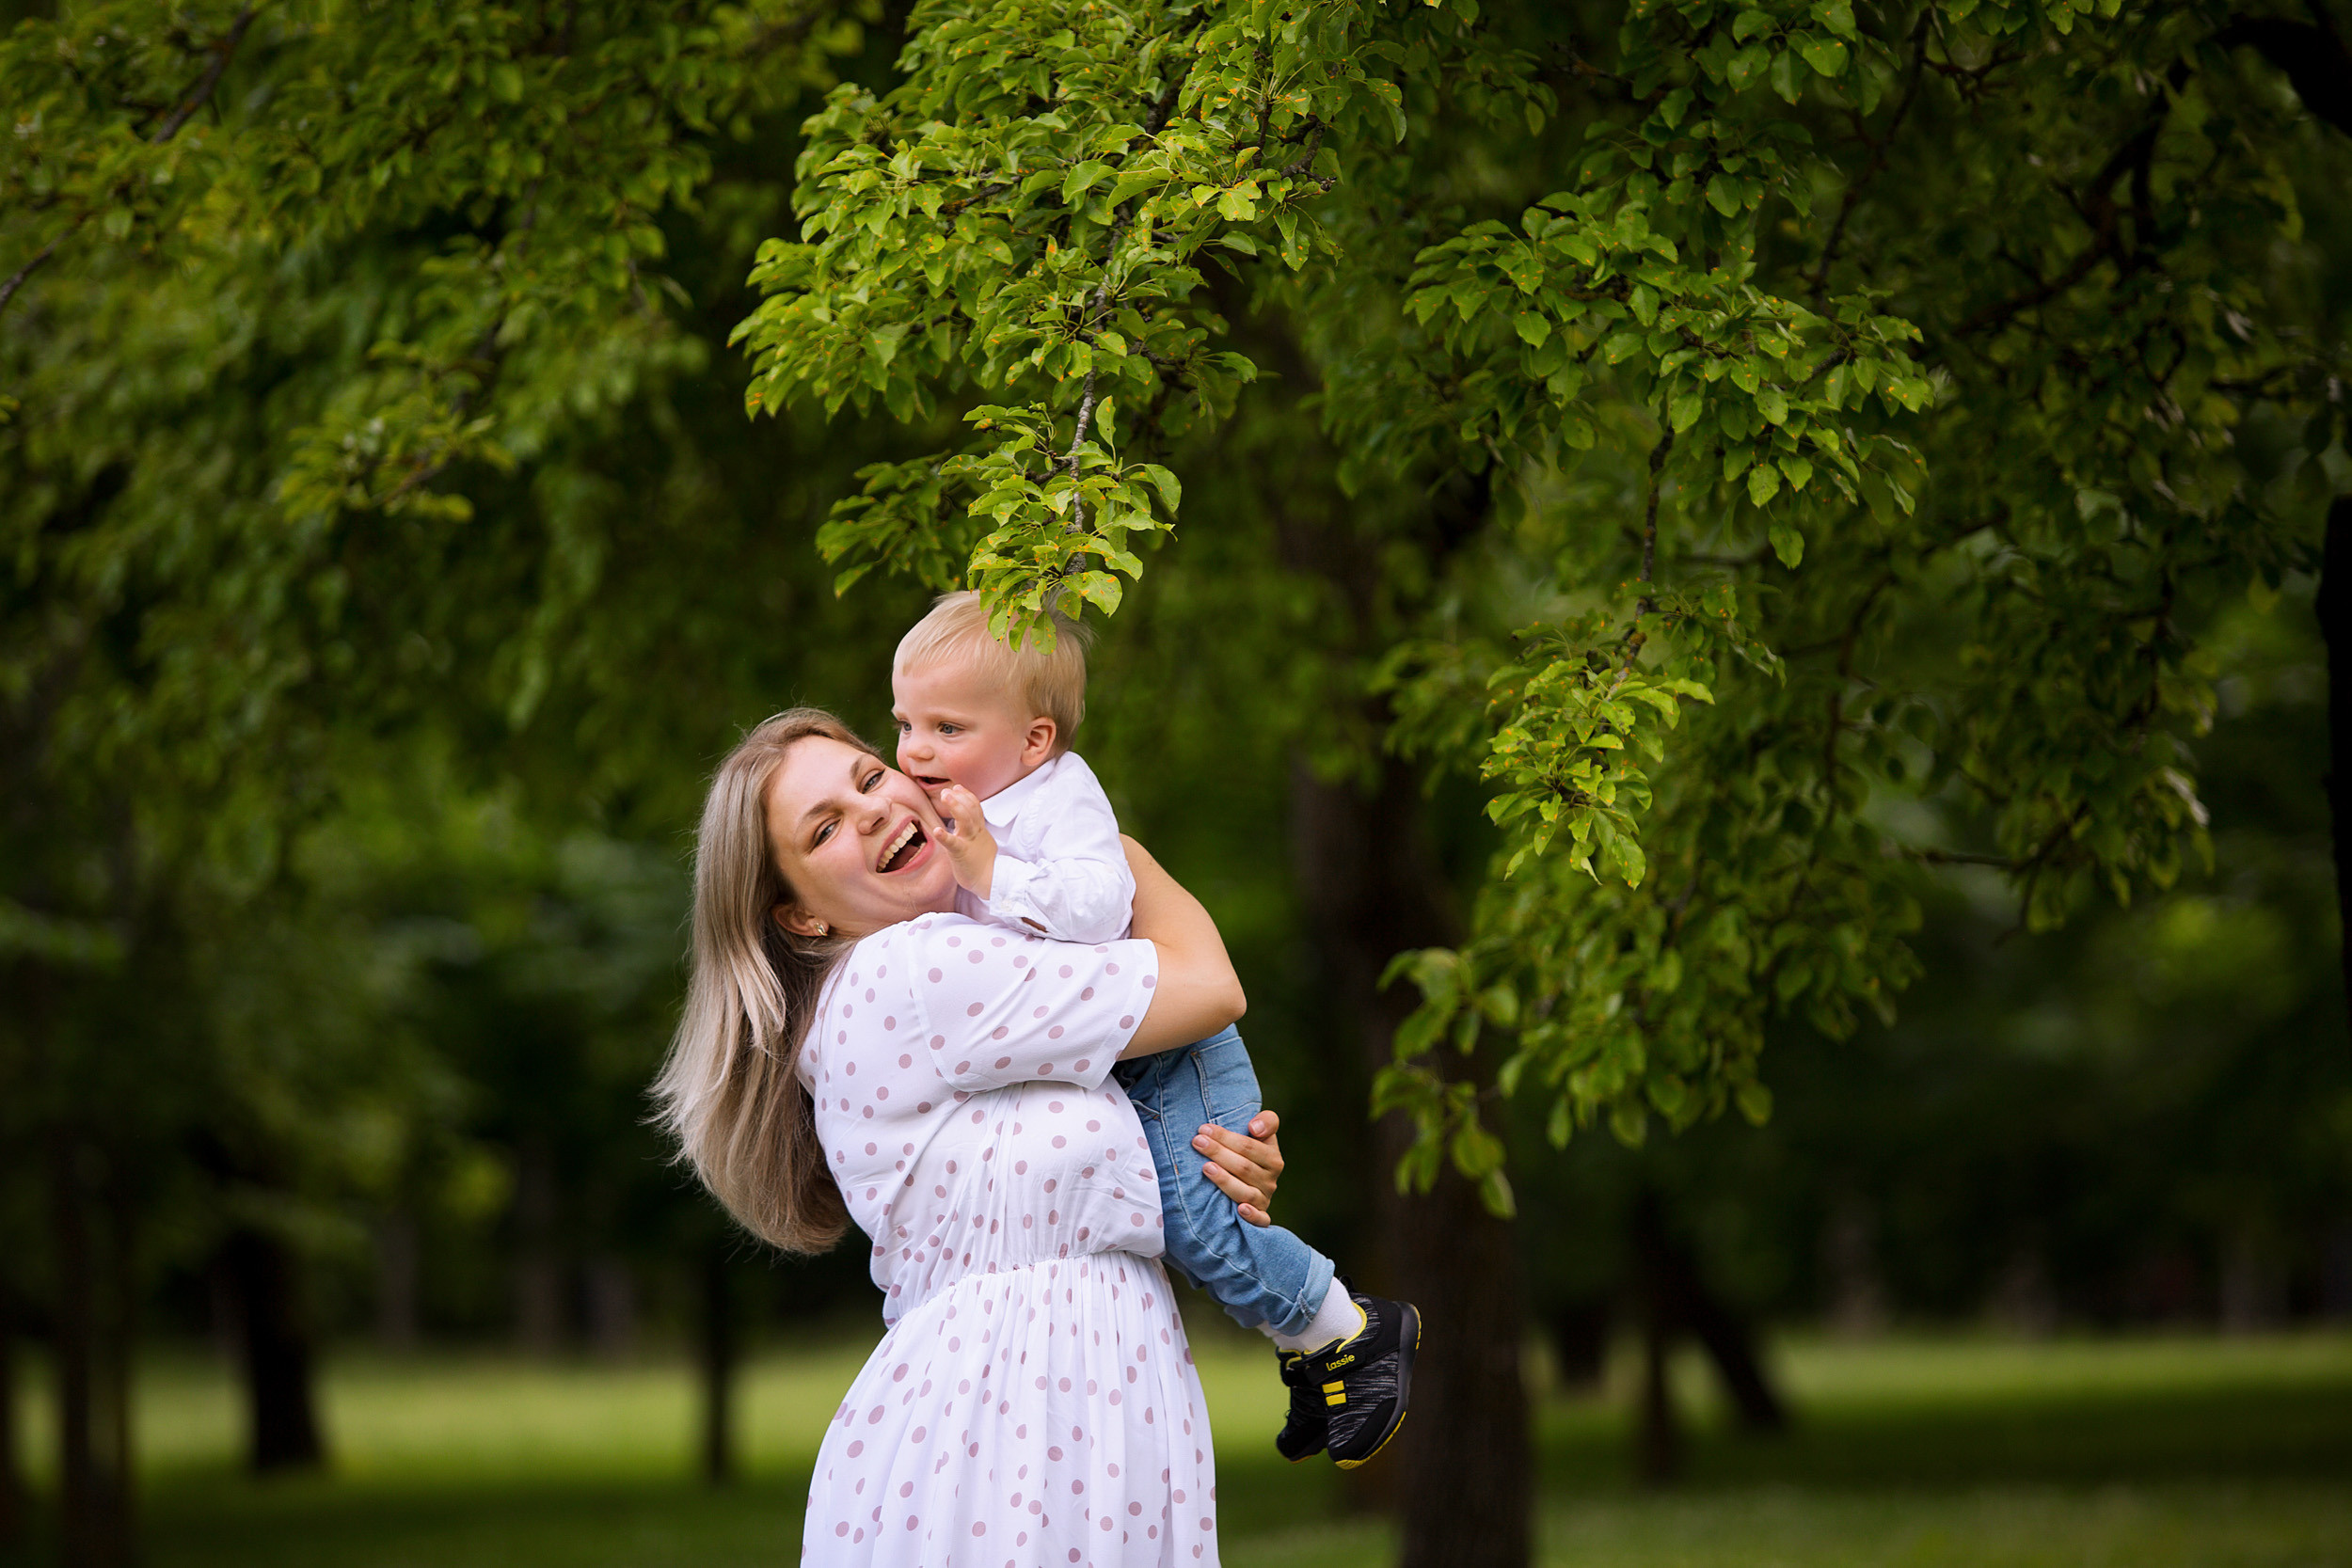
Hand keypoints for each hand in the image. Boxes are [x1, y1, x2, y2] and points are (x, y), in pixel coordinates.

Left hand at [933, 783, 996, 899]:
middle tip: (948, 790)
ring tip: (945, 796)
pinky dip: (945, 836)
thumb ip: (974, 832)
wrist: (991, 882)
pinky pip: (953, 844)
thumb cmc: (983, 864)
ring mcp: (969, 842)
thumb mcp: (981, 842)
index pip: (975, 808)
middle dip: (960, 798)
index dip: (967, 796)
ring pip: (965, 821)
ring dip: (955, 807)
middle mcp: (975, 833)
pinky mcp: (961, 854)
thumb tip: (968, 824)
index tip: (957, 787)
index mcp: (979, 830)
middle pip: (971, 810)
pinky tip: (937, 830)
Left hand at [1195, 1109, 1283, 1226]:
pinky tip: (1241, 1209)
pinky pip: (1261, 1220)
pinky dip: (1252, 1216)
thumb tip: (1254, 1127)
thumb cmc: (1249, 1153)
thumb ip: (1267, 1122)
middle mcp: (1270, 1179)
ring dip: (1225, 1180)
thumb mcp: (1261, 1134)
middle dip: (1219, 1153)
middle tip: (1197, 1142)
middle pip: (1244, 1167)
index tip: (1205, 1129)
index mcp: (1272, 1158)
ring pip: (1246, 1192)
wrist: (1250, 1180)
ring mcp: (1264, 1199)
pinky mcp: (1261, 1217)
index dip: (1226, 1137)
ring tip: (1205, 1168)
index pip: (1249, 1146)